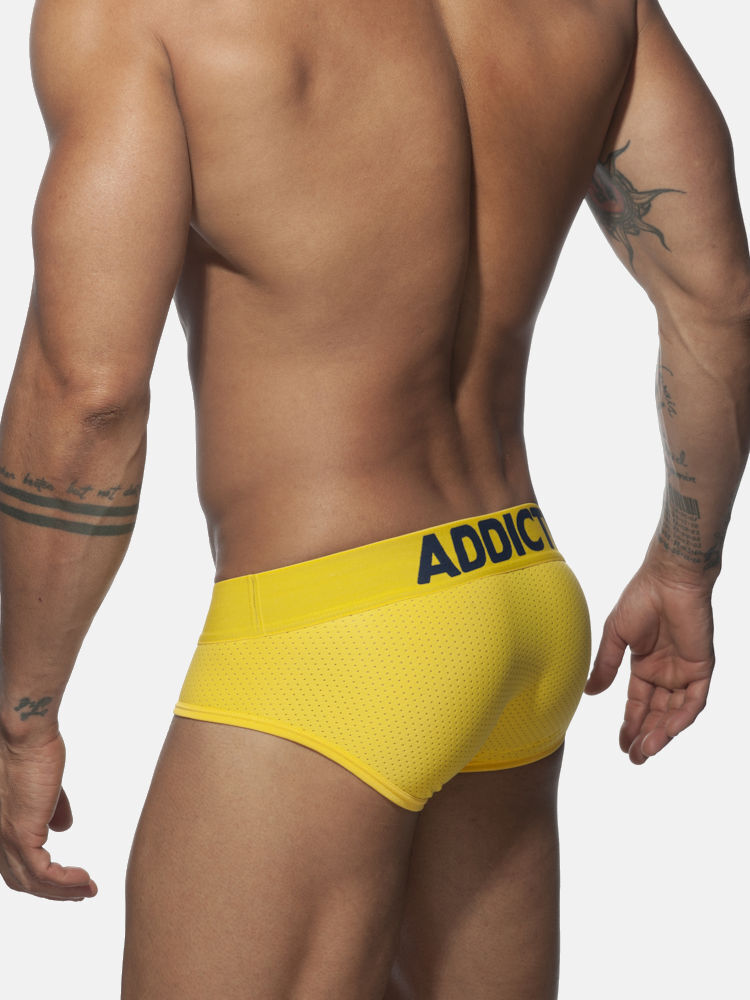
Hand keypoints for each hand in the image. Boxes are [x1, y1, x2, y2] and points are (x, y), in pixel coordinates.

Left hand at [0, 730, 96, 899]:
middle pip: (19, 880)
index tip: (65, 880)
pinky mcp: (20, 834)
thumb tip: (63, 827)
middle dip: (51, 892)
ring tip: (88, 890)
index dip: (38, 877)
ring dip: (62, 891)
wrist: (23, 733)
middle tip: (78, 893)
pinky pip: (43, 873)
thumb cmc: (33, 748)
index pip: (13, 864)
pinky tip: (84, 880)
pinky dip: (65, 881)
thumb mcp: (43, 783)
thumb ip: (51, 807)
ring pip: (30, 882)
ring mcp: (5, 837)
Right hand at [585, 563, 714, 763]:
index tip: (621, 744)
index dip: (630, 724)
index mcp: (645, 665)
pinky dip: (683, 717)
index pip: (638, 703)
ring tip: (646, 751)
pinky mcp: (702, 667)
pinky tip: (668, 731)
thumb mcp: (615, 636)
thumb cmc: (640, 599)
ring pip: (675, 712)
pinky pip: (695, 700)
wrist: (668, 579)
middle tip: (634, 759)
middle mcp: (666, 672)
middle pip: (657, 713)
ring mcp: (685, 671)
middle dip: (646, 737)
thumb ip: (605, 666)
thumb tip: (589, 693)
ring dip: (663, 733)